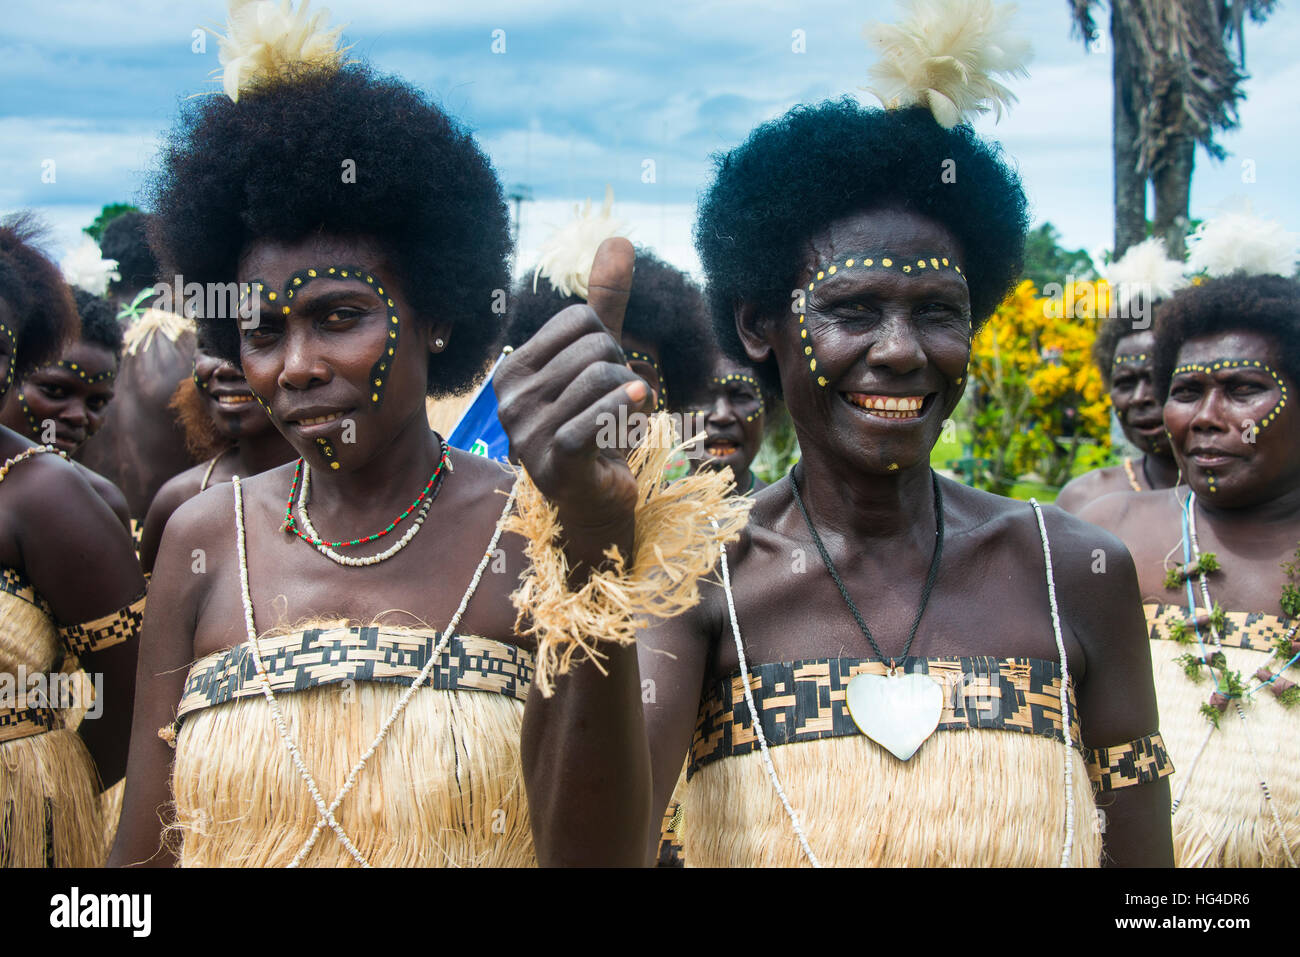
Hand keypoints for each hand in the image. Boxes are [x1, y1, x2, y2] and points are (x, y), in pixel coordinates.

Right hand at [496, 238, 651, 534]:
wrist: (595, 502)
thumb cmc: (595, 427)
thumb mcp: (598, 360)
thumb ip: (604, 303)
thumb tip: (617, 237)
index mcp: (512, 370)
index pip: (579, 319)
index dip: (608, 342)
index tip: (605, 378)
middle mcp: (510, 400)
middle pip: (594, 348)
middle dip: (623, 369)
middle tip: (621, 402)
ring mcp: (528, 434)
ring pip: (604, 379)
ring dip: (633, 397)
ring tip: (626, 420)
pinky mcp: (554, 463)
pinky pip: (595, 420)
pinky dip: (626, 409)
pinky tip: (639, 406)